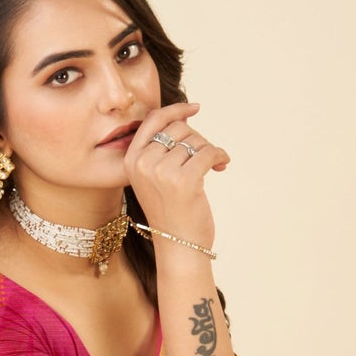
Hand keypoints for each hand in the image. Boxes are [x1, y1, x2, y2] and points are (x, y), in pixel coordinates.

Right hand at [122, 102, 229, 249]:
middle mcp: (143, 163)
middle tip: (206, 156)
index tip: (195, 108)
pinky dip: (220, 156)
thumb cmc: (171, 213)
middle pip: (178, 128)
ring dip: (210, 150)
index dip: (175, 110)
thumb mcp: (155, 178)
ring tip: (214, 166)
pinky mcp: (184, 180)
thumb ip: (162, 149)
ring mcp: (162, 172)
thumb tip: (185, 116)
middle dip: (197, 139)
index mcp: (132, 160)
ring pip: (195, 140)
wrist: (178, 247)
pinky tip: (223, 166)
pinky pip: (208, 152)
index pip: (153, 121)